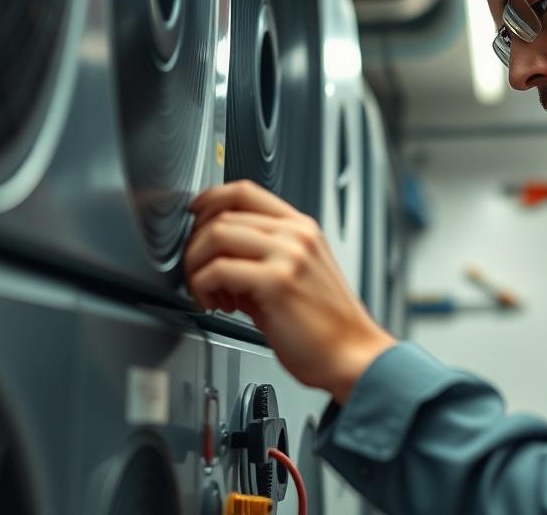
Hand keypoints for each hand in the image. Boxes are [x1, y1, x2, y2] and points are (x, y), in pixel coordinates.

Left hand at [184, 180, 396, 402]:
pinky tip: (218, 306)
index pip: (244, 191)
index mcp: (300, 228)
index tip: (193, 219)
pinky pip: (217, 270)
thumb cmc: (325, 327)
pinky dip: (203, 287)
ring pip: (215, 235)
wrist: (353, 356)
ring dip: (196, 265)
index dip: (209, 201)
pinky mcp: (276, 281)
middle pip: (223, 212)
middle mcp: (295, 234)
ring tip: (208, 293)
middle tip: (198, 274)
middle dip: (196, 244)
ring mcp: (288, 254)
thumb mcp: (295, 277)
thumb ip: (258, 259)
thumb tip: (215, 256)